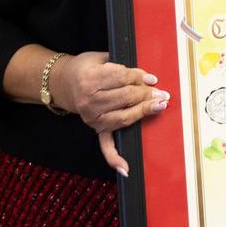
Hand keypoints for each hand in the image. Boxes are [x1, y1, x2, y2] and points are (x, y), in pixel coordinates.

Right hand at [52, 50, 166, 175]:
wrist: (63, 83)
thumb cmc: (85, 69)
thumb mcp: (99, 58)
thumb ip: (120, 65)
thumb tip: (146, 76)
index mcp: (90, 79)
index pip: (122, 78)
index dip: (140, 77)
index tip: (153, 79)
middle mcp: (90, 101)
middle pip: (126, 97)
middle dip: (146, 94)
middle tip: (162, 92)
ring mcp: (92, 117)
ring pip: (124, 117)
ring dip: (144, 113)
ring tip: (159, 106)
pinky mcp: (96, 129)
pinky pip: (106, 146)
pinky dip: (115, 159)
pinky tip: (126, 168)